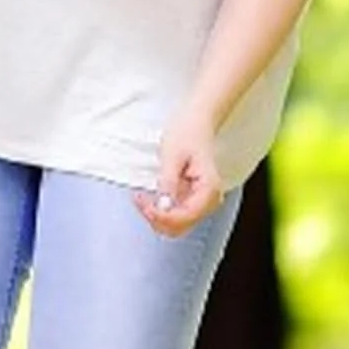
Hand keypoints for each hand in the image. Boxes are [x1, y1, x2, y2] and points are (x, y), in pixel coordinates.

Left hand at [133, 108, 224, 236]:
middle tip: (139, 199)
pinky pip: (176, 215)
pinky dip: (160, 212)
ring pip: (178, 225)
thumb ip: (168, 182)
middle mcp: (210, 199)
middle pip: (182, 226)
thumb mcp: (172, 155)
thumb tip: (163, 206)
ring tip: (141, 198)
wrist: (196, 122)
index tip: (142, 203)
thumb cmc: (186, 133)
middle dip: (157, 218)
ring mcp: (202, 202)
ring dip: (157, 217)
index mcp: (209, 188)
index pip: (186, 216)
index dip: (161, 216)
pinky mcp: (193, 200)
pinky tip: (148, 198)